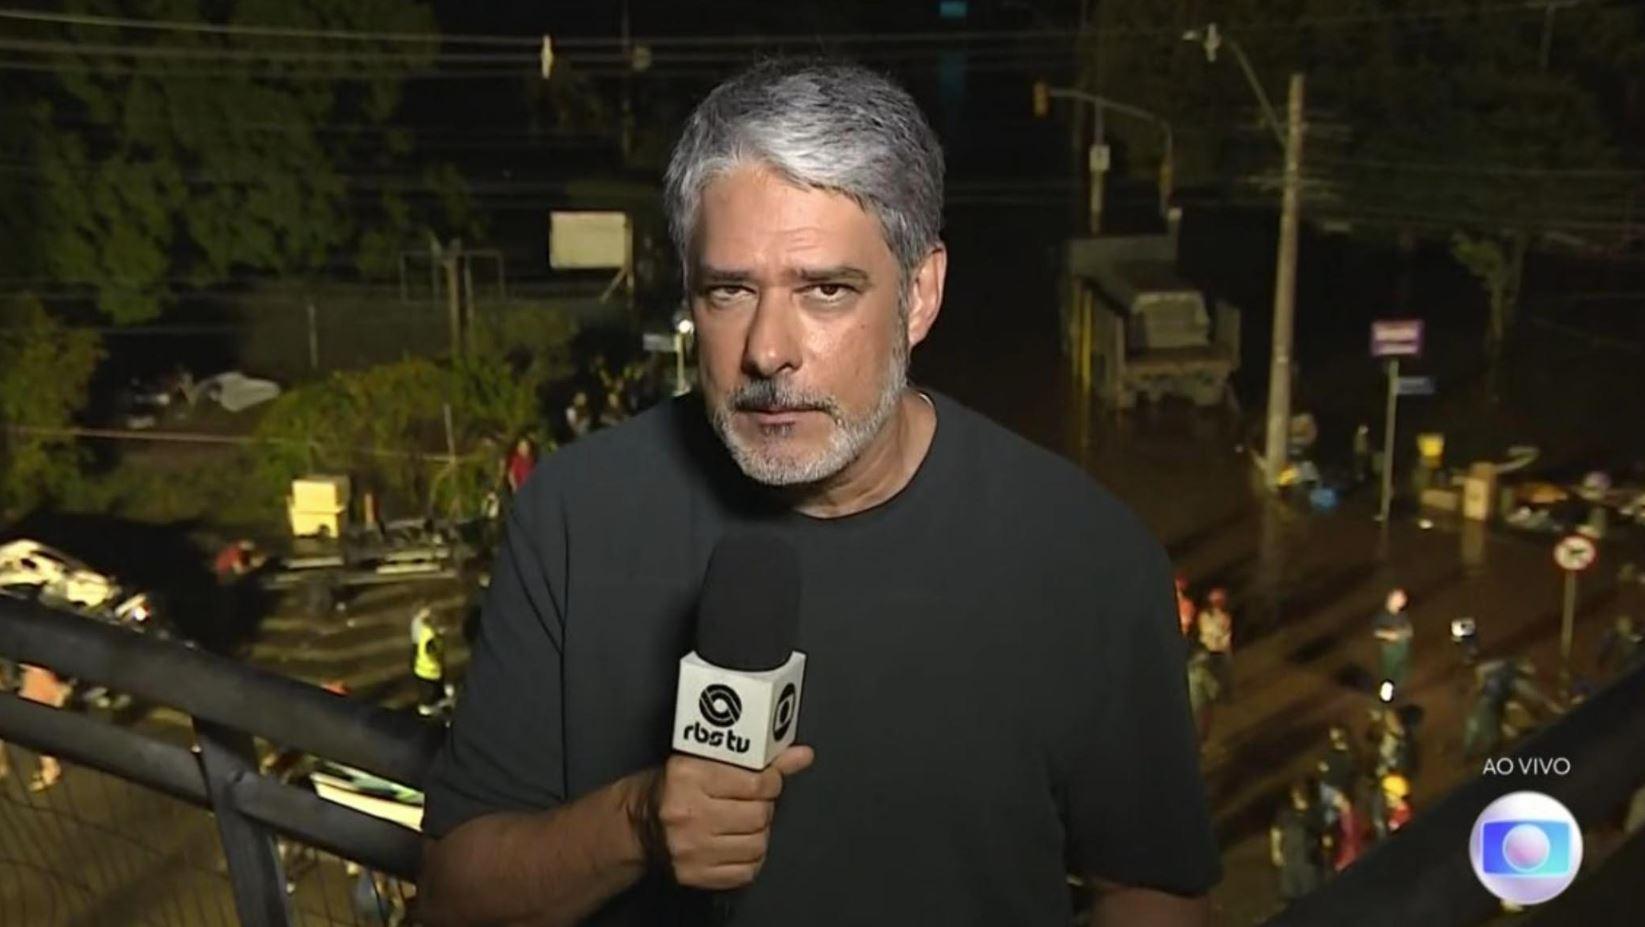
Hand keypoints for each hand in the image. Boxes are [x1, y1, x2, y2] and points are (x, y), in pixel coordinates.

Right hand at [649, 746, 814, 889]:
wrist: (638, 823)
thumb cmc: (676, 786)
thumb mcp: (709, 761)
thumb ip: (759, 759)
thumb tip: (804, 755)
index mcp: (689, 776)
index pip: (756, 783)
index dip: (771, 782)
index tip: (767, 782)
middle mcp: (687, 812)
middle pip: (759, 815)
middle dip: (763, 808)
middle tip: (751, 803)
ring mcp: (689, 848)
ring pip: (757, 845)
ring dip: (758, 834)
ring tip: (743, 823)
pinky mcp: (692, 875)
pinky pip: (745, 871)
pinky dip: (749, 858)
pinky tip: (736, 844)